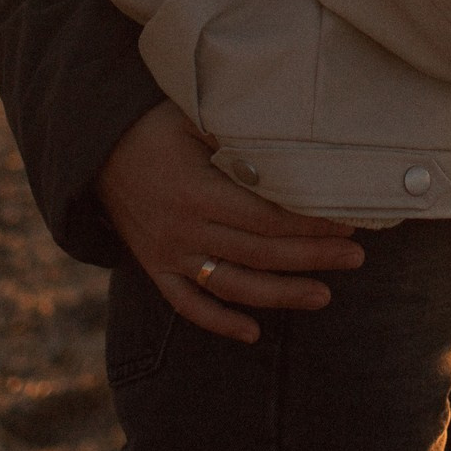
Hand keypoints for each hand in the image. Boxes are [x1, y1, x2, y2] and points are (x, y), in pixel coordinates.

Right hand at [95, 102, 364, 342]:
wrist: (95, 145)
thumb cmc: (155, 122)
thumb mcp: (196, 117)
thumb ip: (240, 138)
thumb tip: (295, 148)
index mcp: (196, 193)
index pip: (266, 218)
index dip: (309, 225)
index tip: (347, 222)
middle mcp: (182, 230)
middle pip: (259, 253)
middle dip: (312, 258)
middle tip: (355, 257)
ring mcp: (167, 254)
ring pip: (232, 286)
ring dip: (281, 295)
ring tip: (324, 296)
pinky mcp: (155, 266)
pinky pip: (187, 305)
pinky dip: (218, 322)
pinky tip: (252, 334)